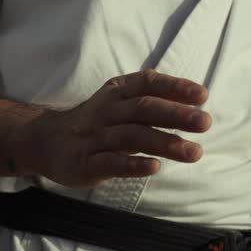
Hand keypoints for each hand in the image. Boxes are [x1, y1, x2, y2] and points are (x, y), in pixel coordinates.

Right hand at [9, 69, 211, 187]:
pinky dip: (133, 164)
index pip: (146, 83)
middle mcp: (106, 111)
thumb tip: (193, 103)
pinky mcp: (85, 162)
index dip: (174, 86)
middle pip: (143, 109)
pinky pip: (111, 162)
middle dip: (175, 114)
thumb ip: (147, 99)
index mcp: (115, 92)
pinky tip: (154, 167)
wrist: (45, 140)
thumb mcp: (115, 101)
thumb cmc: (94, 121)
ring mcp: (94, 137)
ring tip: (193, 152)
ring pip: (131, 136)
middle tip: (205, 122)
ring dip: (164, 143)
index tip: (202, 95)